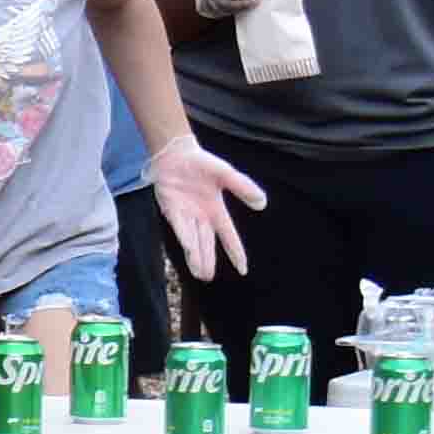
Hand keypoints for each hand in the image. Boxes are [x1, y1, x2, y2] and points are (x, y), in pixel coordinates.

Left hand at [149, 138, 266, 280]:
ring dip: (196, 256)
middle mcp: (201, 216)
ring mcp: (185, 214)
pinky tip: (188, 250)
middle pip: (206, 243)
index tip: (243, 270)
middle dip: (207, 260)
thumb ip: (243, 187)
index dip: (236, 252)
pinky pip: (179, 227)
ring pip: (193, 240)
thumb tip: (262, 203)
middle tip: (208, 278)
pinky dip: (184, 238)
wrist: (175, 155)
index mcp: (216, 210)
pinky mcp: (171, 210)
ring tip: (200, 274)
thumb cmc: (201, 163)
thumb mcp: (226, 174)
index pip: (228, 236)